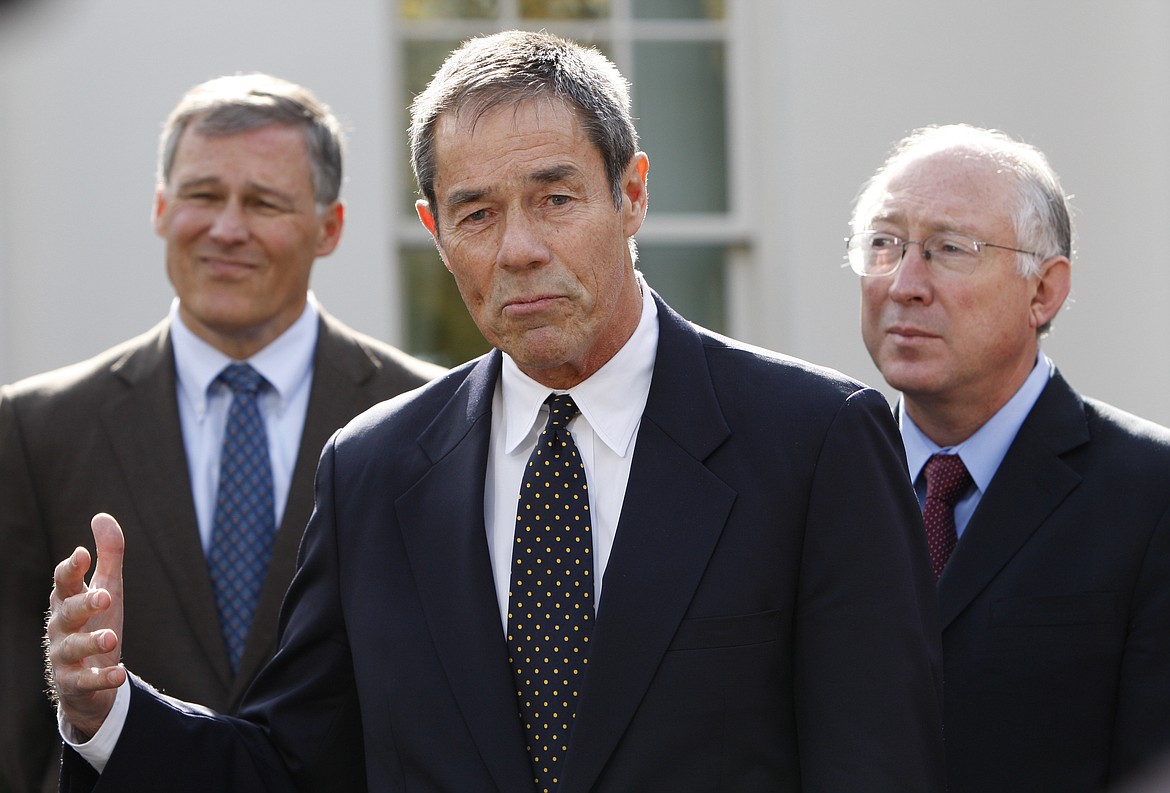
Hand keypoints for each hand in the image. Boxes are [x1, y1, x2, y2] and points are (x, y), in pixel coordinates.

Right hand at [45, 513, 126, 739]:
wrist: (87, 679)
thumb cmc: (95, 623)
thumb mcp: (106, 588)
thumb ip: (108, 555)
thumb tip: (101, 517)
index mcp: (68, 601)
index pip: (64, 582)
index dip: (71, 569)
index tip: (82, 555)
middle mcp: (61, 627)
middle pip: (66, 612)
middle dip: (84, 604)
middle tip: (106, 598)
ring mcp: (64, 656)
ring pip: (72, 647)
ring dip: (91, 642)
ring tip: (112, 638)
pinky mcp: (74, 683)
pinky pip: (84, 681)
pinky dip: (101, 677)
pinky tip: (118, 674)